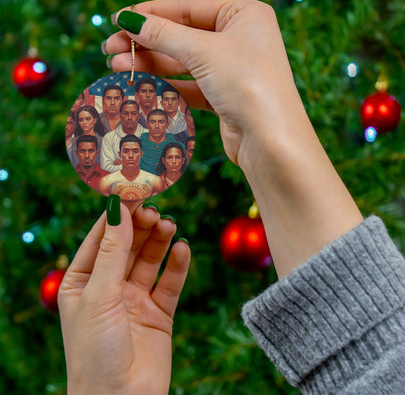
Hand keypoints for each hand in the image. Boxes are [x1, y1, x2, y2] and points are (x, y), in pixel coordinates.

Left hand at [58, 202, 189, 394]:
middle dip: (141, 227)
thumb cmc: (95, 351)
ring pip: (150, 260)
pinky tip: (182, 250)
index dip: (117, 215)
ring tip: (169, 226)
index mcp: (83, 281)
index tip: (134, 192)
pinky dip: (177, 265)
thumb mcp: (99, 294)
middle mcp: (109, 287)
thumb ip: (112, 251)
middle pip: (128, 245)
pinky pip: (170, 282)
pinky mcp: (159, 312)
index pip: (101, 238)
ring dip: (160, 241)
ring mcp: (135, 299)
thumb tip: (119, 209)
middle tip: (155, 211)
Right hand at [105, 0, 361, 276]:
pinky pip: (191, 85)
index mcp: (243, 14)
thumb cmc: (247, 84)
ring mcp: (233, 69)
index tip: (119, 21)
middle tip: (111, 48)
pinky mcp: (225, 96)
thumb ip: (163, 34)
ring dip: (152, 64)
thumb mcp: (203, 51)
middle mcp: (240, 39)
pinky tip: (142, 85)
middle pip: (183, 35)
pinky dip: (168, 85)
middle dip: (147, 42)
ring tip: (118, 66)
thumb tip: (128, 19)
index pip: (188, 7)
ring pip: (184, 62)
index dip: (151, 14)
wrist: (270, 141)